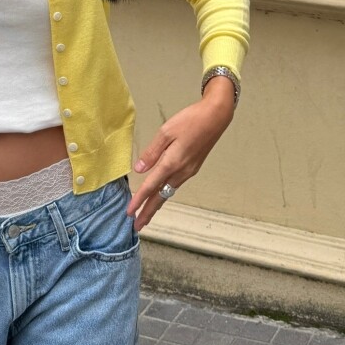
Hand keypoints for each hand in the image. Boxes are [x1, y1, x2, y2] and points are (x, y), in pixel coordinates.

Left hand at [130, 84, 234, 235]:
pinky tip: (161, 194)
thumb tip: (139, 169)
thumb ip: (152, 152)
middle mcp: (180, 172)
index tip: (129, 213)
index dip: (138, 200)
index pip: (151, 186)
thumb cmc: (190, 120)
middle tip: (137, 227)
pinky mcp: (192, 168)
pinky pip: (175, 186)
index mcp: (171, 163)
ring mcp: (188, 172)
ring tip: (146, 215)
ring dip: (156, 205)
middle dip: (148, 213)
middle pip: (160, 197)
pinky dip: (165, 194)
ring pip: (168, 193)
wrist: (215, 118)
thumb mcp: (166, 131)